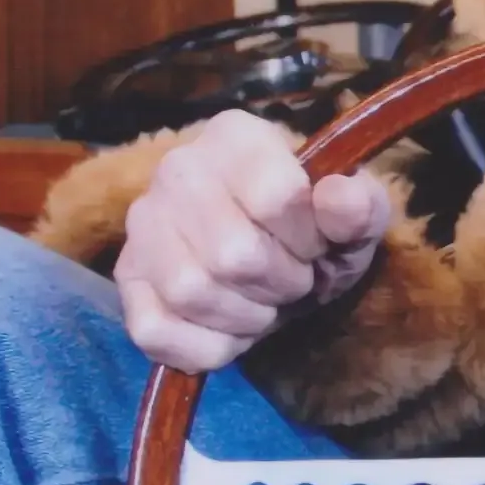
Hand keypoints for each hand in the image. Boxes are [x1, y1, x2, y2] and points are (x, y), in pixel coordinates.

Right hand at [115, 109, 391, 372]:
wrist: (279, 257)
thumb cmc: (319, 230)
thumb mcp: (358, 216)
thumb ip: (359, 205)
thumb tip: (337, 197)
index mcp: (236, 137)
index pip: (277, 197)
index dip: (309, 238)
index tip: (318, 244)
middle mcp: (177, 170)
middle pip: (233, 254)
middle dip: (281, 283)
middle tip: (294, 279)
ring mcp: (142, 225)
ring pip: (191, 293)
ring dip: (247, 317)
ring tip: (265, 301)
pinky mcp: (125, 280)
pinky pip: (156, 333)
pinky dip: (210, 347)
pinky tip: (232, 327)